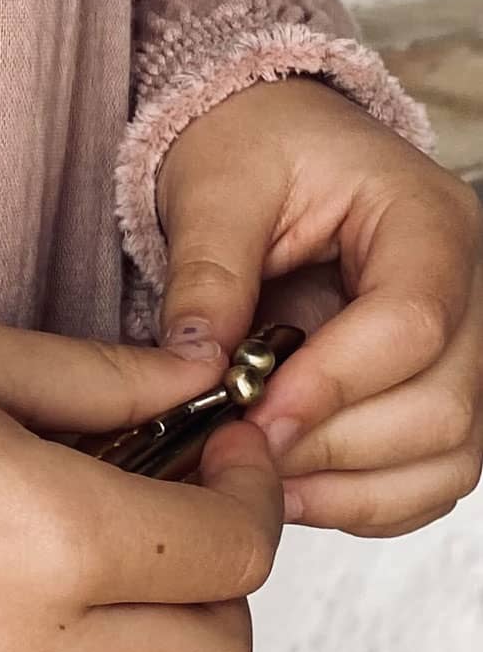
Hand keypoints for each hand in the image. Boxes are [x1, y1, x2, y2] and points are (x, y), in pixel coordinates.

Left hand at [157, 75, 482, 536]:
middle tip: (235, 453)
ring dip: (348, 486)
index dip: (331, 384)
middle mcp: (470, 290)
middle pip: (444, 405)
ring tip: (257, 479)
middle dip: (329, 444)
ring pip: (451, 456)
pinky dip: (364, 501)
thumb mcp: (214, 189)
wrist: (269, 150)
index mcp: (427, 222)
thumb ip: (207, 275)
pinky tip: (288, 489)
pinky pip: (430, 478)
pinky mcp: (434, 394)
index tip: (248, 415)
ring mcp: (462, 350)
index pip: (413, 323)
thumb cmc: (252, 153)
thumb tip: (197, 367)